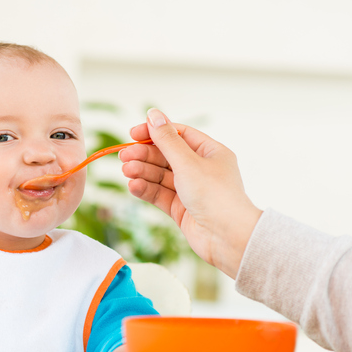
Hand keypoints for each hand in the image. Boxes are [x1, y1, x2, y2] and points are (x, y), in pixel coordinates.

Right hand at [120, 108, 261, 278]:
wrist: (228, 237)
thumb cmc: (215, 196)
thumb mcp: (187, 162)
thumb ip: (166, 140)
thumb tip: (153, 114)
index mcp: (210, 153)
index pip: (178, 135)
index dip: (155, 132)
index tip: (133, 134)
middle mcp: (201, 170)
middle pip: (166, 156)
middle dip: (144, 155)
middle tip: (123, 157)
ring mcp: (191, 190)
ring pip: (160, 176)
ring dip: (142, 172)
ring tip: (126, 171)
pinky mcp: (182, 209)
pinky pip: (160, 194)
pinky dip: (146, 189)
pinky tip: (133, 186)